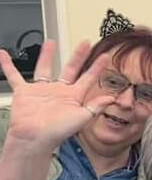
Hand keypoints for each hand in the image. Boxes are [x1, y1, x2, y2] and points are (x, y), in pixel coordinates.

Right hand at [0, 40, 114, 152]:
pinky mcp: (24, 91)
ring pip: (44, 67)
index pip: (88, 78)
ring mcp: (41, 90)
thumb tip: (112, 97)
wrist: (35, 137)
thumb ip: (96, 106)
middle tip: (86, 43)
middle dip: (78, 56)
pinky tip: (4, 54)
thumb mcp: (82, 117)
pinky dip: (7, 65)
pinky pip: (14, 75)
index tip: (106, 56)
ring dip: (47, 55)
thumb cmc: (58, 131)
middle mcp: (58, 91)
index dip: (97, 67)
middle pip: (70, 68)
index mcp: (73, 96)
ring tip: (50, 42)